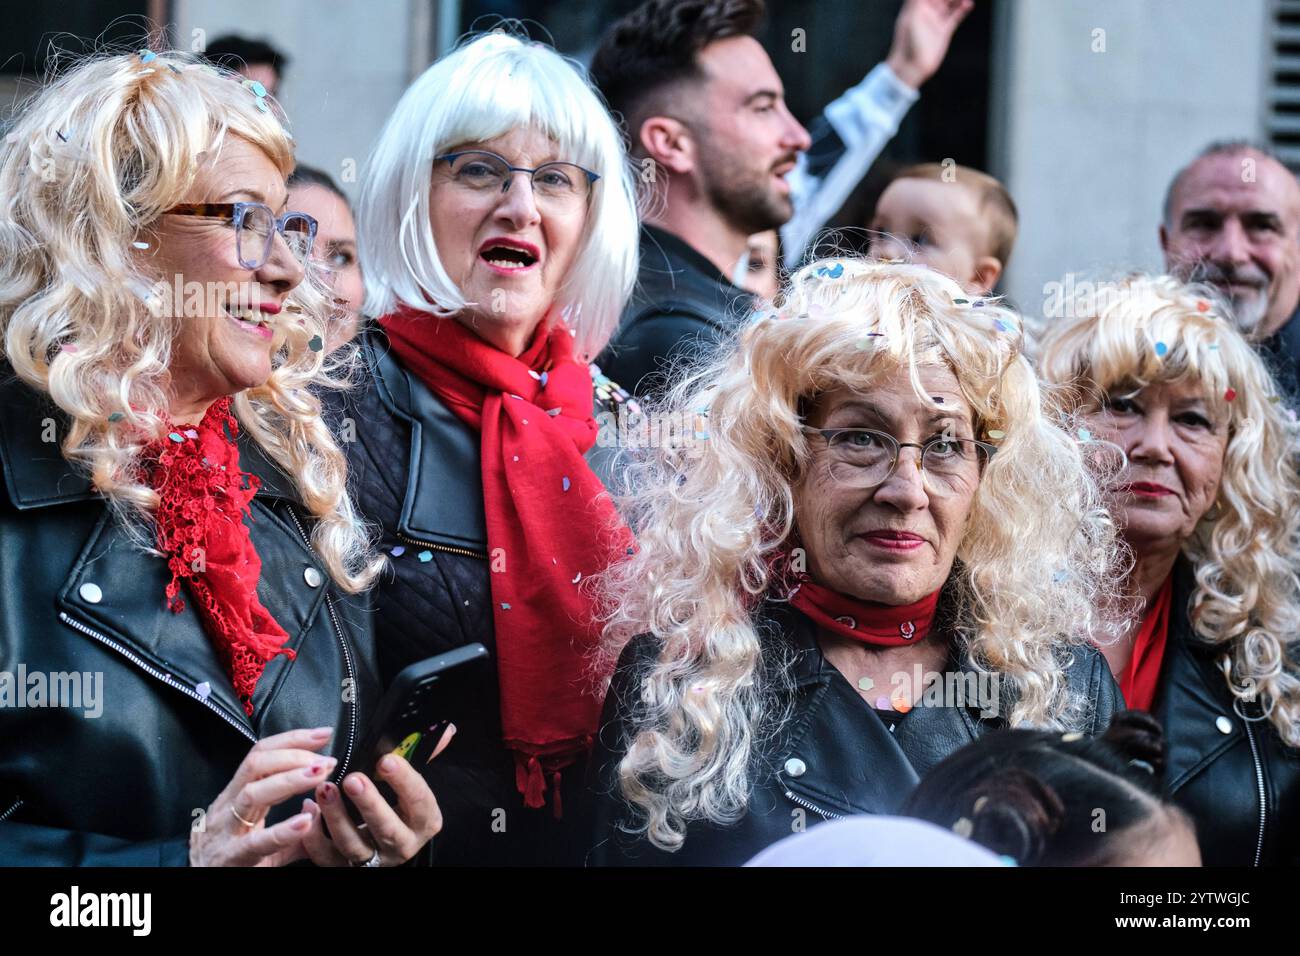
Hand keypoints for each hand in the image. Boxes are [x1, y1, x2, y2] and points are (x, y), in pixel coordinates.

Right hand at [190, 726, 337, 866]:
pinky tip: (305, 822)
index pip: (261, 754)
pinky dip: (283, 830)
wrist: (195, 883)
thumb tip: (318, 809)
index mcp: (237, 796)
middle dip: (294, 755)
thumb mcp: (261, 836)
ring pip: (252, 794)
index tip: (324, 733)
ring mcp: (227, 830)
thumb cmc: (231, 859)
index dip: (292, 740)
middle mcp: (229, 806)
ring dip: (290, 780)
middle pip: (256, 765)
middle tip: (327, 759)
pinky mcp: (230, 857)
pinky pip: (256, 842)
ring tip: (319, 776)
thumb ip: (293, 828)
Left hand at [300, 723, 454, 866]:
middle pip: (386, 828)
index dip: (404, 781)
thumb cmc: (399, 807)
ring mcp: (372, 859)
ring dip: (336, 817)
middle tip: (352, 779)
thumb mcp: (413, 785)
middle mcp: (401, 844)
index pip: (419, 801)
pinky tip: (309, 811)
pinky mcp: (343, 867)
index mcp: (423, 821)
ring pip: (353, 844)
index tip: (387, 760)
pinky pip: (326, 857)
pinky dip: (314, 837)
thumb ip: (422, 756)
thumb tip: (446, 729)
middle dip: (369, 803)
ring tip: (325, 790)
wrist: (386, 846)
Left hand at [885, 0, 973, 88]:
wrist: (913, 66)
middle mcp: (926, 12)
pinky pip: (955, 16)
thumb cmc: (908, 44)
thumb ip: (917, 1)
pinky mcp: (944, 31)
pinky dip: (962, 9)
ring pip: (950, 4)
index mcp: (916, 6)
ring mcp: (936, 21)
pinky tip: (968, 4)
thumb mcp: (912, 17)